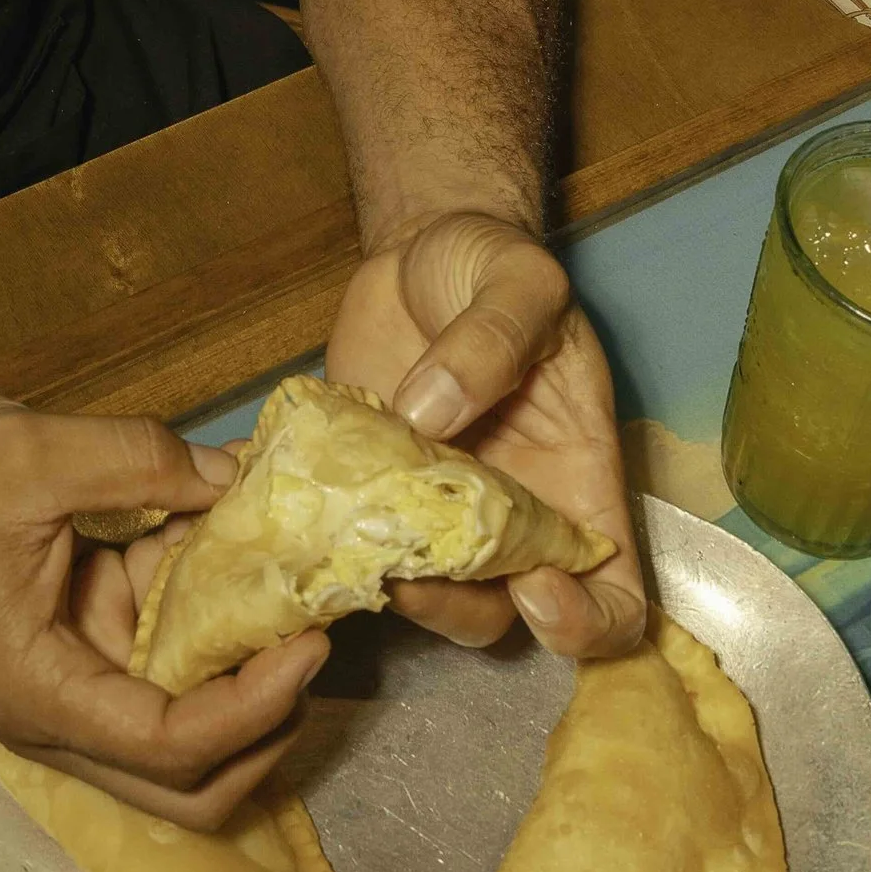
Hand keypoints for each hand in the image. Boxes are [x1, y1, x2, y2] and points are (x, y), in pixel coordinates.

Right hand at [0, 391, 327, 827]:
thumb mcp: (34, 452)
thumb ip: (143, 462)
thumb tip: (239, 479)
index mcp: (37, 690)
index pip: (170, 747)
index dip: (254, 709)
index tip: (308, 641)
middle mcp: (57, 717)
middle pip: (189, 787)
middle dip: (267, 729)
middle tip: (312, 643)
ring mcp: (69, 693)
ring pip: (183, 745)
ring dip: (245, 690)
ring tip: (290, 608)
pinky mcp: (78, 658)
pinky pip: (161, 676)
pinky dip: (210, 638)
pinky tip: (240, 569)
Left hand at [326, 209, 644, 659]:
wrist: (419, 251)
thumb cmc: (492, 265)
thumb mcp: (517, 278)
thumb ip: (493, 338)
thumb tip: (432, 413)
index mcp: (574, 483)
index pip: (613, 592)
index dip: (587, 620)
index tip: (536, 585)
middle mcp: (505, 516)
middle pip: (496, 613)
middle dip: (453, 608)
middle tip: (404, 572)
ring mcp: (426, 510)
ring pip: (410, 590)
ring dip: (372, 584)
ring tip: (329, 541)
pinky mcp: (358, 490)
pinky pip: (334, 538)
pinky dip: (297, 535)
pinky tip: (257, 494)